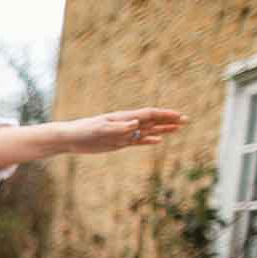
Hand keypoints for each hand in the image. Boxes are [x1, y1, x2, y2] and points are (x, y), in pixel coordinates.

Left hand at [61, 107, 186, 153]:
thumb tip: (136, 123)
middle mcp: (126, 124)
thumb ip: (118, 127)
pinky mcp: (118, 143)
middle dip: (169, 120)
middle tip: (186, 120)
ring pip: (147, 131)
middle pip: (152, 121)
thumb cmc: (83, 131)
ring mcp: (123, 133)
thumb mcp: (100, 129)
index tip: (179, 115)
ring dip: (162, 130)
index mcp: (124, 118)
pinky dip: (148, 141)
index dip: (165, 115)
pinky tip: (157, 141)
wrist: (70, 138)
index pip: (149, 114)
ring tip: (177, 129)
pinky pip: (137, 141)